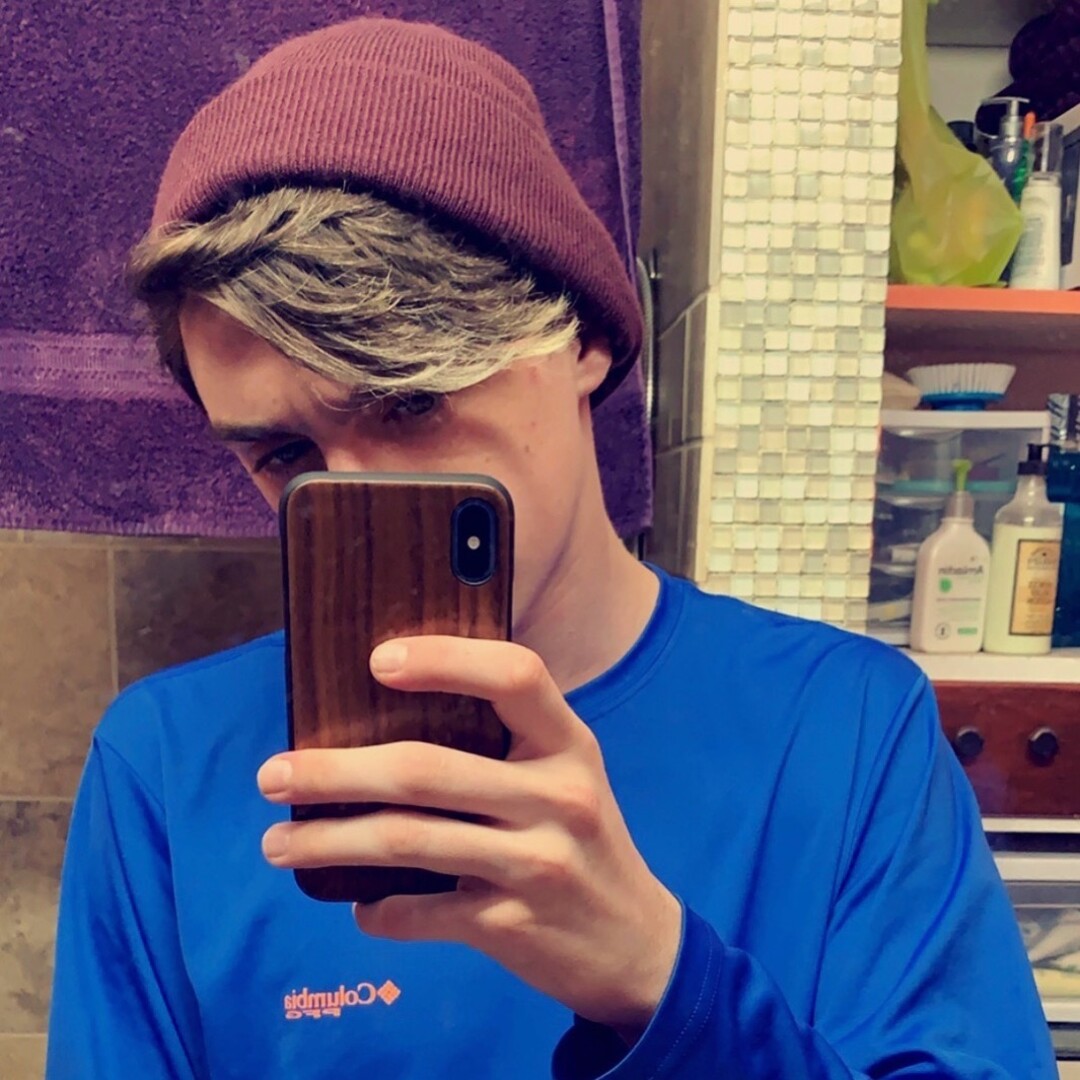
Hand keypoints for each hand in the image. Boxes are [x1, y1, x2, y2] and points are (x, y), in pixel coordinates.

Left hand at [257, 637, 681, 1039]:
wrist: (635, 941)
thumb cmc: (581, 838)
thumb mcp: (566, 774)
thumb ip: (505, 744)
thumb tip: (384, 718)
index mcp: (569, 742)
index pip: (515, 675)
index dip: (447, 658)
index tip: (378, 660)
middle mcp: (558, 795)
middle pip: (426, 769)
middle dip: (334, 772)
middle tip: (272, 775)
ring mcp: (537, 863)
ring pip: (407, 841)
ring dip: (328, 842)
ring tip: (278, 842)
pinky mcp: (513, 925)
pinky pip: (420, 914)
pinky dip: (377, 912)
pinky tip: (358, 907)